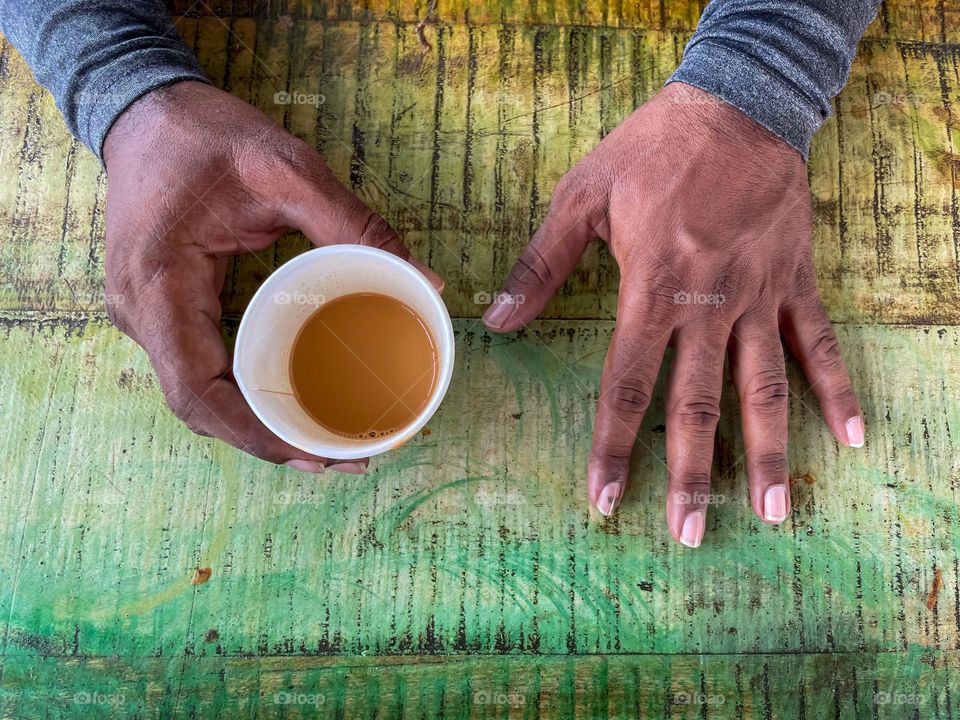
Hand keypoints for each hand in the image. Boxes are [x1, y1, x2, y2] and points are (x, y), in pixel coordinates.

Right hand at [102, 81, 440, 473]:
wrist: (145, 110)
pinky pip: (200, 369)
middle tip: (342, 454)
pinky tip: (289, 402)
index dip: (257, 435)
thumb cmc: (206, 134)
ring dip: (257, 425)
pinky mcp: (161, 310)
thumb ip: (356, 224)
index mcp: (160, 285)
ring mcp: (145, 316)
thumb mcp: (287, 169)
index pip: (199, 392)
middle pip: (200, 407)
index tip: (318, 452)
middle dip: (268, 441)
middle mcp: (141, 313)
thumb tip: (425, 282)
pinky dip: (244, 395)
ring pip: (199, 395)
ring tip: (324, 440)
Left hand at [483, 82, 863, 546]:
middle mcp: (708, 306)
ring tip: (774, 513)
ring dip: (770, 453)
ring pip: (763, 388)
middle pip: (698, 405)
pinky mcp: (793, 280)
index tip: (606, 498)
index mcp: (652, 289)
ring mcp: (757, 297)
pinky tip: (851, 434)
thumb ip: (541, 264)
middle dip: (691, 475)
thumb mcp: (582, 196)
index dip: (614, 445)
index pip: (627, 385)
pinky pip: (817, 341)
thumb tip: (497, 319)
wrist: (736, 105)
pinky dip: (836, 387)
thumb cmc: (653, 149)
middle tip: (688, 535)